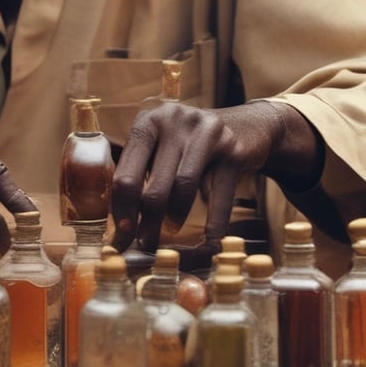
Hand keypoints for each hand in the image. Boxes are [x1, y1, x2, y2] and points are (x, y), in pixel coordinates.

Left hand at [109, 100, 323, 256]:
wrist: (245, 125)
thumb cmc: (189, 143)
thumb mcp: (160, 145)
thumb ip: (140, 172)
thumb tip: (121, 223)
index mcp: (147, 122)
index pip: (126, 173)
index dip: (121, 209)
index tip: (121, 236)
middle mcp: (173, 120)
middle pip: (155, 184)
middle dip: (148, 222)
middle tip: (146, 245)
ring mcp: (205, 132)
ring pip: (183, 187)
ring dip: (175, 217)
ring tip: (170, 233)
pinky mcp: (233, 148)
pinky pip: (220, 194)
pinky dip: (214, 222)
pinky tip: (209, 240)